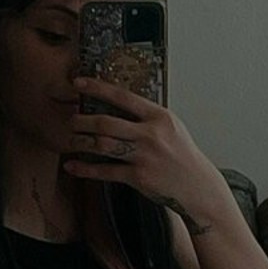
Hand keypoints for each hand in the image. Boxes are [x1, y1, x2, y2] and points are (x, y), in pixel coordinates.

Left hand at [63, 76, 228, 233]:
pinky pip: (105, 171)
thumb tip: (118, 103)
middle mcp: (151, 134)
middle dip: (82, 120)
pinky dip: (85, 169)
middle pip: (106, 122)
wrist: (197, 185)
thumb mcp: (171, 127)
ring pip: (102, 145)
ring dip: (81, 142)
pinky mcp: (138, 177)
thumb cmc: (182, 154)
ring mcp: (144, 156)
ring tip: (70, 139)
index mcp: (159, 117)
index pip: (122, 96)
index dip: (97, 88)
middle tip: (71, 119)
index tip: (78, 83)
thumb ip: (147, 116)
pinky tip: (72, 166)